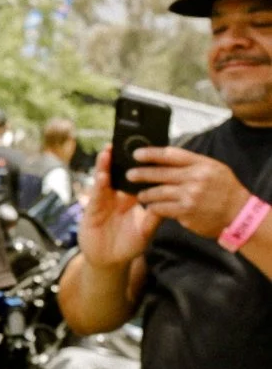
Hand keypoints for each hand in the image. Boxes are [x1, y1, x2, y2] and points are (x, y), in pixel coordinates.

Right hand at [77, 146, 162, 268]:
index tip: (146, 150)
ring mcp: (103, 202)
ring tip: (109, 151)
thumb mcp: (146, 231)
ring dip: (105, 165)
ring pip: (105, 180)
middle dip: (120, 158)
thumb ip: (155, 217)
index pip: (137, 178)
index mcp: (131, 199)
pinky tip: (103, 176)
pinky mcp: (92, 211)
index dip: (140, 165)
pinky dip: (99, 185)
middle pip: (119, 174)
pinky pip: (97, 195)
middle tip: (123, 141)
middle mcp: (116, 197)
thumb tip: (169, 201)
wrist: (110, 261)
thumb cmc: (128, 246)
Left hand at [129, 145, 256, 241]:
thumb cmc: (225, 190)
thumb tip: (166, 158)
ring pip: (157, 192)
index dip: (151, 153)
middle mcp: (195, 178)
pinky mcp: (185, 211)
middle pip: (160, 173)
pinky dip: (154, 207)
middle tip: (129, 174)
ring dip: (145, 194)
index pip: (171, 154)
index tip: (136, 154)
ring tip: (140, 195)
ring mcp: (189, 195)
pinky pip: (161, 208)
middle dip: (141, 174)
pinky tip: (151, 207)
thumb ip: (192, 164)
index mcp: (202, 164)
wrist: (239, 214)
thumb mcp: (214, 169)